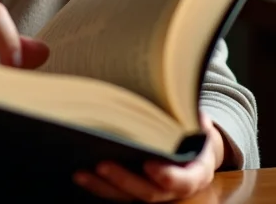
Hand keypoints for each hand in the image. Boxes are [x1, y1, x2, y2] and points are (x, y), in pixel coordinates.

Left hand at [73, 113, 223, 201]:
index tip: (150, 166)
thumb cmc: (192, 124)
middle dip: (125, 180)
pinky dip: (98, 186)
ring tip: (82, 172)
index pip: (186, 180)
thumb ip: (185, 110)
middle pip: (151, 191)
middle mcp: (174, 186)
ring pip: (129, 197)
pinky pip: (117, 194)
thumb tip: (171, 83)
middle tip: (102, 164)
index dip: (170, 177)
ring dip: (105, 186)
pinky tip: (80, 173)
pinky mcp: (136, 190)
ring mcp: (154, 190)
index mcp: (196, 170)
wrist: (195, 142)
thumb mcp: (195, 117)